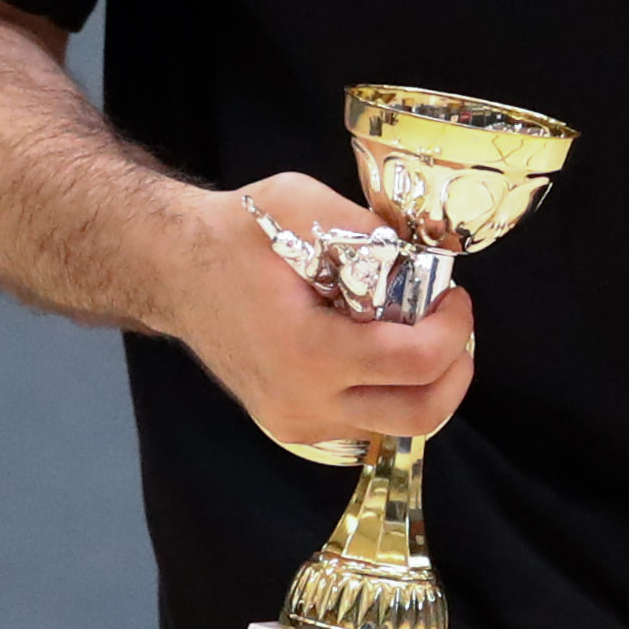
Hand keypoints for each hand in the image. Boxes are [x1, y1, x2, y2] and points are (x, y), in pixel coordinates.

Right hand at [162, 176, 477, 447]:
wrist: (174, 270)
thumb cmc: (234, 234)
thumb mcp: (302, 203)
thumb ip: (368, 227)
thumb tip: (427, 253)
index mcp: (307, 352)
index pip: (416, 362)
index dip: (454, 327)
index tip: (453, 292)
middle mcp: (303, 402)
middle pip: (420, 414)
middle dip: (455, 367)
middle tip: (449, 321)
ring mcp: (296, 422)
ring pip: (398, 424)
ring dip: (425, 380)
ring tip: (415, 329)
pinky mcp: (294, 426)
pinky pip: (367, 421)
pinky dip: (391, 390)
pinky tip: (381, 345)